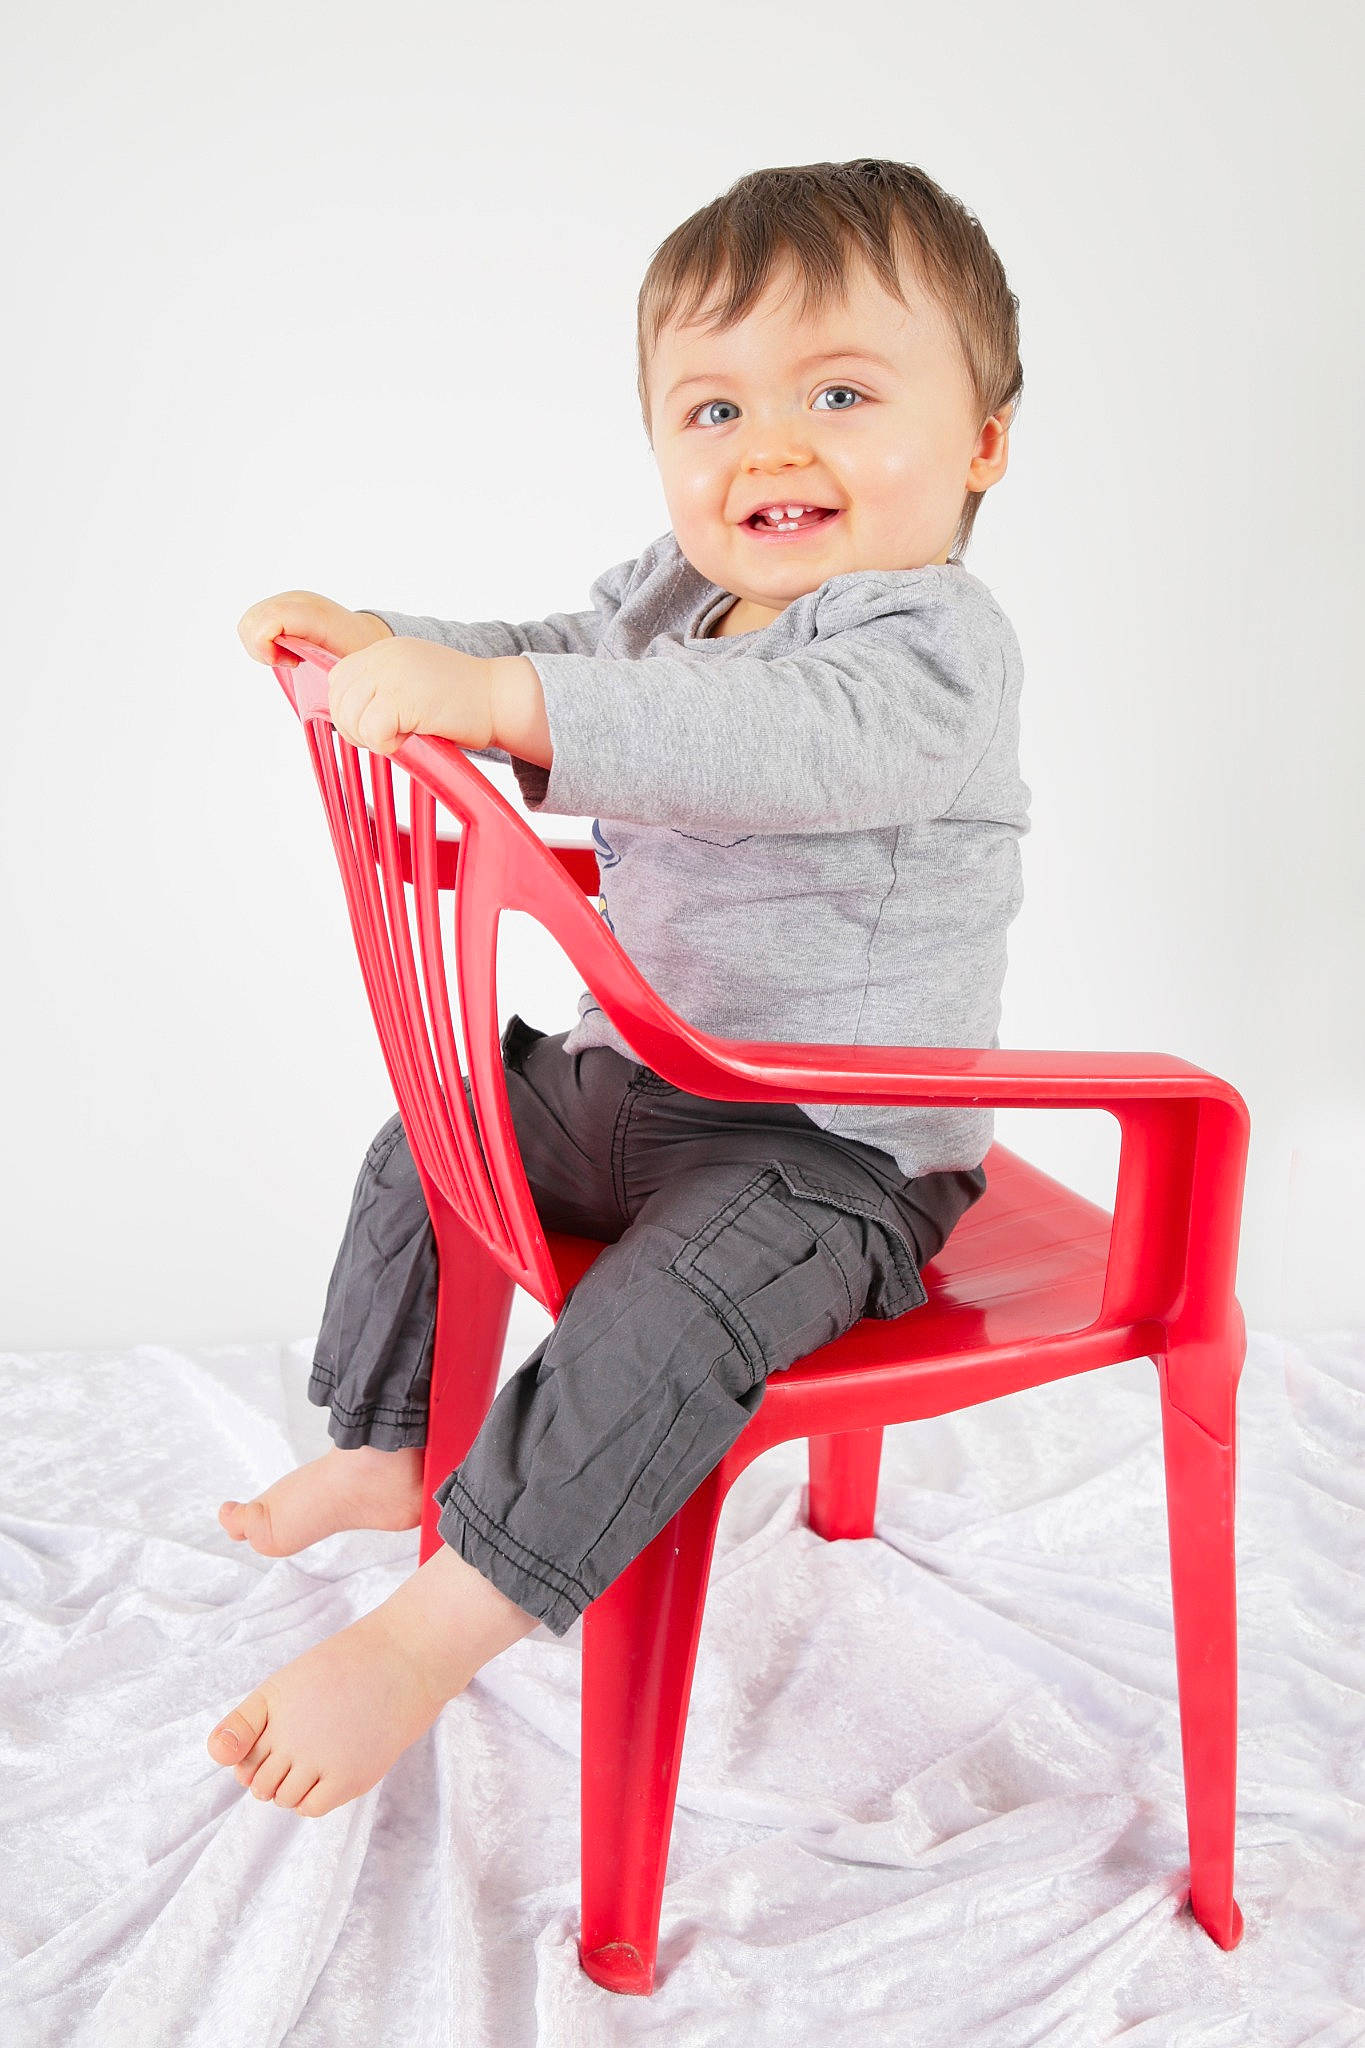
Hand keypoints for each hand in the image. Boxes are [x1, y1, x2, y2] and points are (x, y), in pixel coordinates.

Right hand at [237, 590, 392, 665]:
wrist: (365, 635)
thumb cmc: (358, 652)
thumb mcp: (348, 666)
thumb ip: (324, 670)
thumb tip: (303, 689)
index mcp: (316, 614)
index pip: (271, 618)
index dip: (266, 645)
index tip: (290, 663)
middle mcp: (297, 601)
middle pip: (253, 621)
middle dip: (262, 649)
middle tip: (290, 662)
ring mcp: (286, 601)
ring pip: (249, 622)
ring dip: (260, 646)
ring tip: (288, 656)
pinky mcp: (281, 606)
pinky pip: (255, 622)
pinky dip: (262, 640)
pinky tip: (285, 649)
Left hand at [325, 638, 496, 757]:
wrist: (501, 698)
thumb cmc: (465, 700)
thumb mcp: (415, 679)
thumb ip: (383, 687)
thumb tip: (351, 716)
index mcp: (384, 650)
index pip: (338, 680)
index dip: (349, 709)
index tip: (375, 725)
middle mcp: (384, 656)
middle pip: (338, 700)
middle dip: (355, 729)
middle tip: (388, 738)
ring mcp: (392, 675)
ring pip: (350, 717)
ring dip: (370, 738)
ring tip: (402, 738)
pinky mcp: (402, 698)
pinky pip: (371, 730)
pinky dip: (386, 745)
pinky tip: (410, 740)